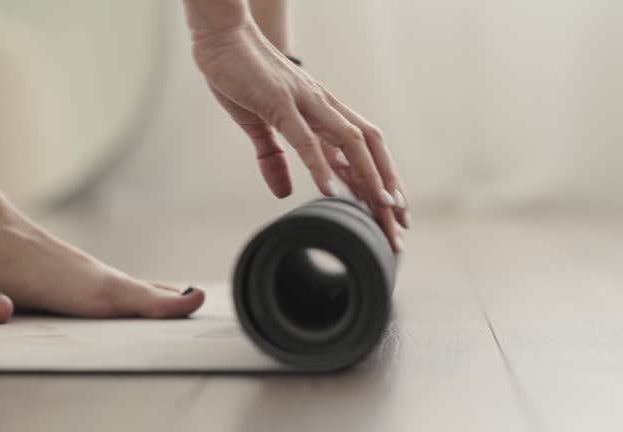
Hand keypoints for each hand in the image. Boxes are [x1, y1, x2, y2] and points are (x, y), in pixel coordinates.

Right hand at [189, 20, 408, 250]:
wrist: (222, 38)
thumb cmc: (243, 77)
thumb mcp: (259, 127)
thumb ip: (273, 159)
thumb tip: (284, 192)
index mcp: (322, 115)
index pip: (363, 152)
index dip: (382, 181)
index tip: (393, 214)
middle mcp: (324, 108)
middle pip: (370, 150)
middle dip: (388, 187)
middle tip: (400, 223)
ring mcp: (305, 104)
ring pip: (351, 143)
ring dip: (369, 176)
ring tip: (382, 207)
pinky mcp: (280, 102)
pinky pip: (305, 138)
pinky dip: (319, 165)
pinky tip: (329, 191)